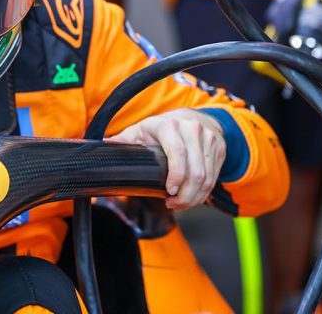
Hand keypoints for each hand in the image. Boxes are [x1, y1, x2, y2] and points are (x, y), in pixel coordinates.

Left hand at [107, 109, 225, 209]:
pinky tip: (193, 197)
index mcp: (170, 126)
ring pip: (207, 177)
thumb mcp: (141, 129)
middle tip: (173, 205)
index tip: (169, 192)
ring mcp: (209, 139)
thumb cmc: (162, 126)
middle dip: (186, 195)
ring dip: (195, 197)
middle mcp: (192, 130)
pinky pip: (214, 177)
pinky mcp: (219, 149)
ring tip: (181, 204)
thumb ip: (123, 140)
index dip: (175, 176)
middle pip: (195, 171)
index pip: (177, 153)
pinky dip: (204, 192)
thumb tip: (102, 148)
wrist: (195, 116)